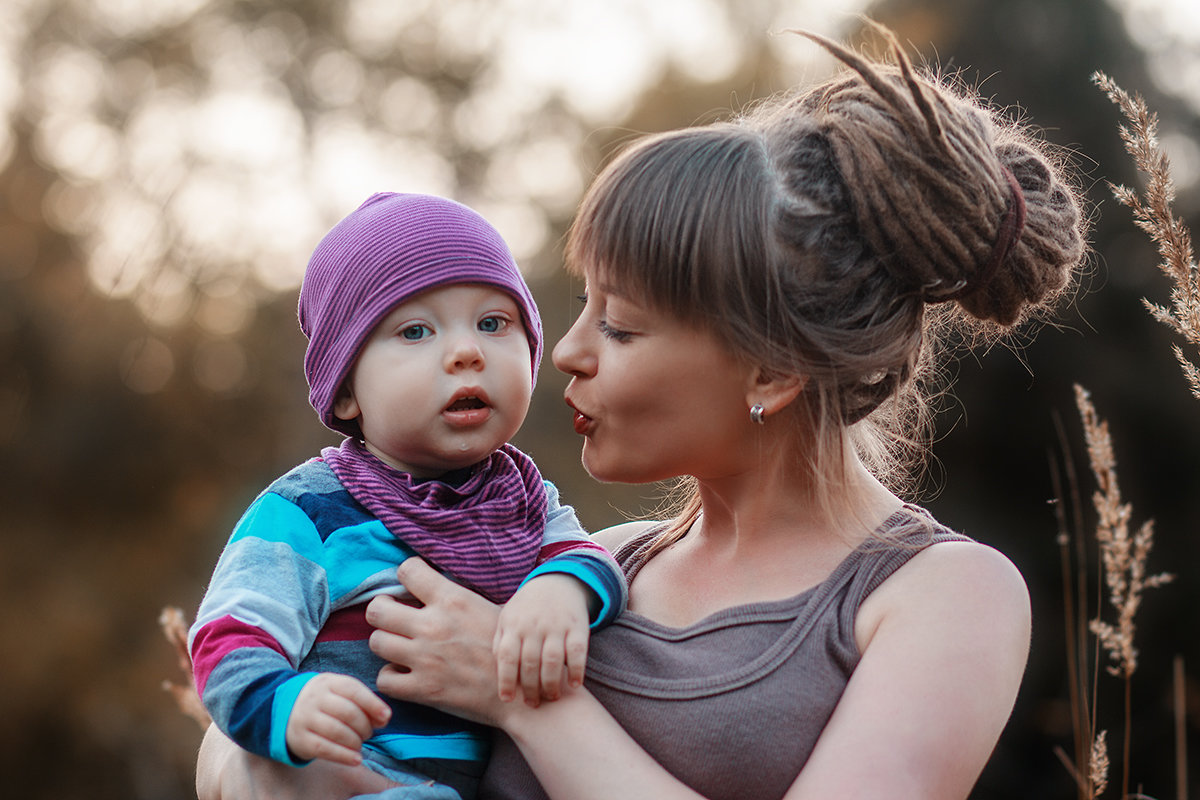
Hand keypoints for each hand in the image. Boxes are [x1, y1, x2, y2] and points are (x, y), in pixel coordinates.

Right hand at [284, 673, 390, 766]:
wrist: (286, 711)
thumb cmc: (325, 702)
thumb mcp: (340, 693)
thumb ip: (363, 702)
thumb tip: (384, 719)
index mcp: (328, 682)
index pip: (353, 690)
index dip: (373, 704)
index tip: (386, 717)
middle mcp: (314, 698)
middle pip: (347, 712)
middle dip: (365, 726)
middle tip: (369, 733)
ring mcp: (305, 718)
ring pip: (337, 731)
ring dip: (356, 741)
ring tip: (360, 744)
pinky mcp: (300, 739)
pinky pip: (325, 749)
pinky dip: (344, 756)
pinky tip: (356, 759)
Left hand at [366, 557, 510, 725]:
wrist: (522, 693)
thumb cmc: (509, 649)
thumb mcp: (488, 608)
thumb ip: (457, 597)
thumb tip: (436, 586)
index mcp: (452, 599)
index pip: (407, 571)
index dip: (405, 577)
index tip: (410, 589)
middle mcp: (433, 626)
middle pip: (376, 610)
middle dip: (382, 612)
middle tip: (394, 619)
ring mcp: (425, 659)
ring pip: (376, 642)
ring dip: (386, 644)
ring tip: (400, 647)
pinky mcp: (423, 690)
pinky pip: (384, 680)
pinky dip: (391, 678)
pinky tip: (405, 674)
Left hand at [494, 574, 589, 704]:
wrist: (557, 582)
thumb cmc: (527, 608)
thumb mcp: (507, 618)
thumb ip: (500, 643)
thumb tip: (496, 673)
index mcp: (513, 625)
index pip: (507, 657)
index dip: (506, 680)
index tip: (507, 699)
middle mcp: (534, 626)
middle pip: (530, 663)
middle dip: (531, 688)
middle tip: (533, 704)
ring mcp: (557, 625)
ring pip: (552, 661)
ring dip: (551, 684)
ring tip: (551, 698)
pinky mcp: (578, 626)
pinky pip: (578, 652)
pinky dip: (577, 670)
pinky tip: (574, 685)